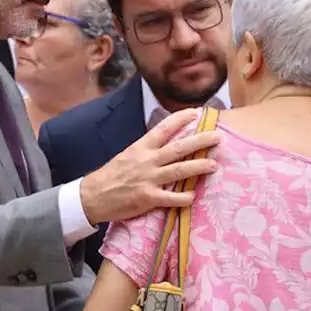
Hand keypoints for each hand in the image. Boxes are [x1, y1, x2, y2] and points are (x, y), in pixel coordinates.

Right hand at [80, 109, 220, 224]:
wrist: (93, 196)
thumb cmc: (112, 175)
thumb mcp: (128, 155)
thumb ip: (148, 150)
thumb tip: (168, 142)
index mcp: (141, 147)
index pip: (163, 129)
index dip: (180, 119)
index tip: (196, 112)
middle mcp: (147, 161)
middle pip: (178, 148)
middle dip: (199, 141)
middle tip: (217, 137)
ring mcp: (148, 179)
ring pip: (179, 171)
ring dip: (198, 167)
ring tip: (214, 165)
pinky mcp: (148, 198)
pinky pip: (170, 198)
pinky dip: (183, 197)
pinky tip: (193, 196)